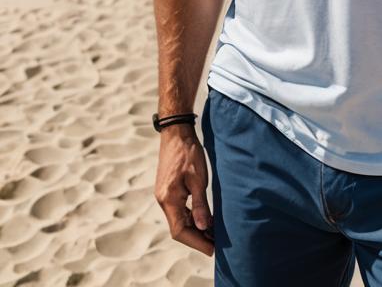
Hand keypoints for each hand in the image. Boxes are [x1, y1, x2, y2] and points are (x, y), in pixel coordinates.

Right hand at [154, 125, 214, 256]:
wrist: (176, 132)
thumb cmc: (189, 153)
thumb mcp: (198, 178)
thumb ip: (200, 204)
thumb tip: (203, 227)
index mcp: (169, 199)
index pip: (180, 231)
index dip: (196, 242)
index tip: (212, 249)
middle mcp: (164, 200)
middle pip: (179, 228)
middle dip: (197, 238)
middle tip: (217, 244)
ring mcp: (165, 195)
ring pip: (179, 220)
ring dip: (195, 228)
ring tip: (214, 234)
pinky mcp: (169, 190)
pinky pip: (179, 210)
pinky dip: (192, 217)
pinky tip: (205, 218)